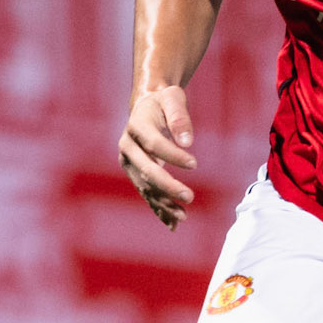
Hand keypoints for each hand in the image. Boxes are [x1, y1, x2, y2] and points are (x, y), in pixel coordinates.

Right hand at [118, 85, 196, 228]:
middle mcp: (128, 147)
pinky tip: (173, 224)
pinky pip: (147, 193)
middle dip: (167, 185)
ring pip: (145, 186)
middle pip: (146, 170)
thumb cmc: (163, 102)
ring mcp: (129, 163)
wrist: (146, 108)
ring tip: (183, 217)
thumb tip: (187, 141)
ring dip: (163, 203)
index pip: (154, 144)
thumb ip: (179, 116)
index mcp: (136, 126)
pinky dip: (159, 209)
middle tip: (189, 197)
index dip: (173, 156)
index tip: (195, 163)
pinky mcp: (136, 174)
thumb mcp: (173, 98)